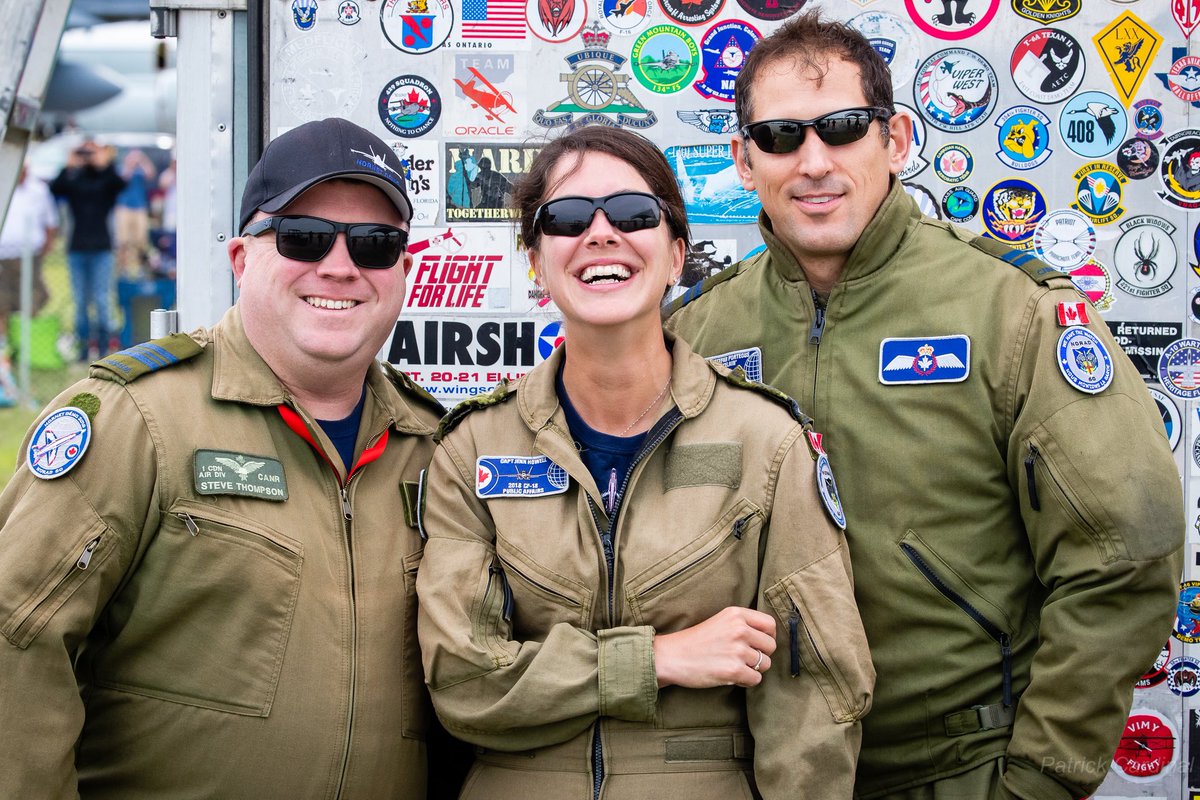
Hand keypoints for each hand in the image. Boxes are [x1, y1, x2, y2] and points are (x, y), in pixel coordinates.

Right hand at [654, 606, 775, 688]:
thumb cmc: (696, 641)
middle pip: (770, 646)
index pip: (770, 624)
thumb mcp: (720, 621)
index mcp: (736, 614)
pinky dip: (746, 681)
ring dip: (753, 669)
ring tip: (734, 667)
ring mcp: (737, 650)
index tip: (758, 644)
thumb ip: (743, 624)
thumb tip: (769, 638)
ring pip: (765, 664)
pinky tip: (732, 676)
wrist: (672, 656)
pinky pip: (756, 679)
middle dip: (761, 655)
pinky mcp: (734, 671)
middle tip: (744, 658)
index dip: (767, 636)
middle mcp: (739, 629)